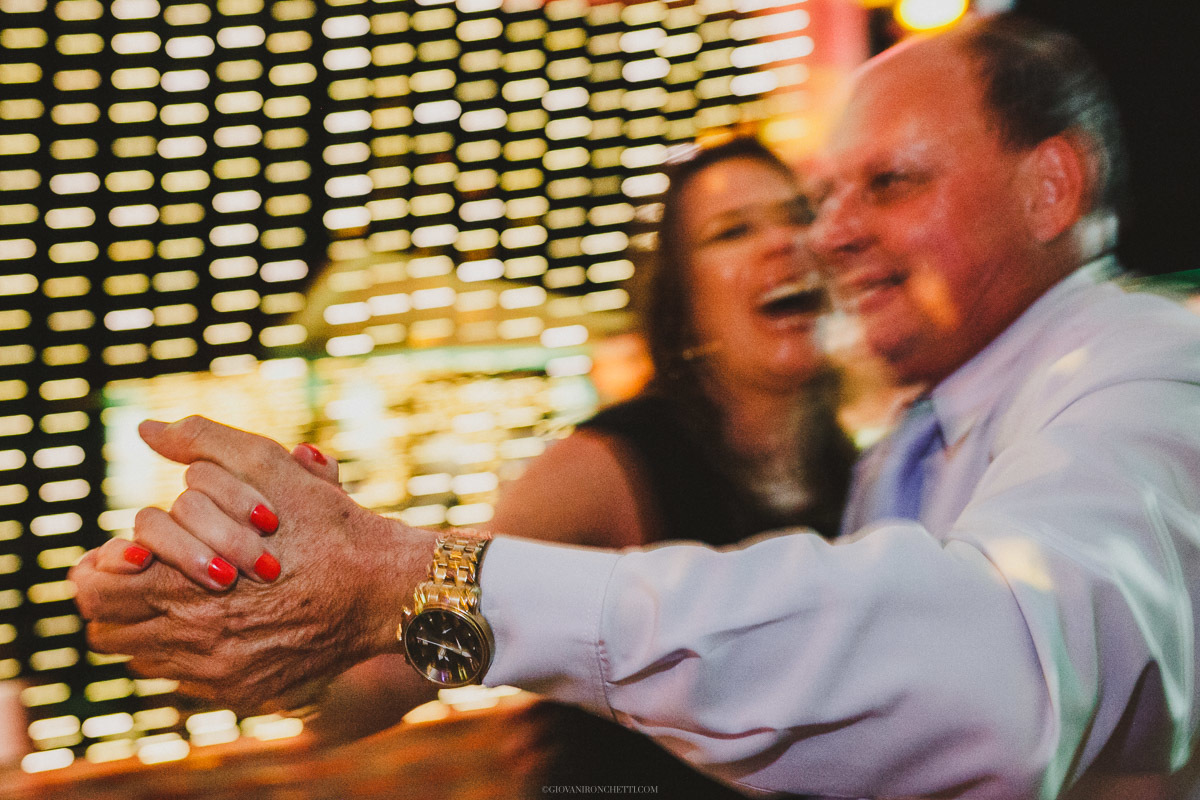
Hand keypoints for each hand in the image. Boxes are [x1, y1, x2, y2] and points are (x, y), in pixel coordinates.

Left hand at [70, 416, 435, 710]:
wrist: (386, 589)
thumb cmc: (330, 524)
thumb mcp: (271, 467)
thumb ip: (204, 441)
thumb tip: (148, 430)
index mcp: (187, 586)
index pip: (94, 588)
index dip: (102, 564)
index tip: (129, 550)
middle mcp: (195, 642)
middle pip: (107, 629)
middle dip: (120, 594)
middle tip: (147, 570)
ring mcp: (218, 676)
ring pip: (142, 657)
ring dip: (150, 623)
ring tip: (184, 593)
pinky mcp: (243, 694)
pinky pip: (185, 680)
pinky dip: (190, 650)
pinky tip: (223, 619)